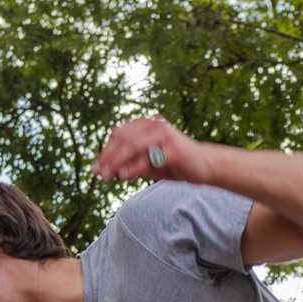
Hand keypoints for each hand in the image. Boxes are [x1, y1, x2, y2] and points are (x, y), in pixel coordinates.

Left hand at [92, 115, 207, 184]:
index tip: (96, 167)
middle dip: (107, 157)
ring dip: (116, 162)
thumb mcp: (151, 164)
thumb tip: (112, 172)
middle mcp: (154, 125)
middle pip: (122, 138)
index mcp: (148, 125)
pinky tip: (123, 176)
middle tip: (97, 174)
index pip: (119, 134)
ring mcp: (164, 135)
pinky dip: (133, 167)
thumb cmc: (177, 164)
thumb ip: (133, 164)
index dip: (105, 150)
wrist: (207, 166)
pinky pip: (148, 158)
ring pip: (132, 146)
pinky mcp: (173, 150)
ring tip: (107, 176)